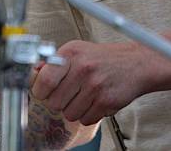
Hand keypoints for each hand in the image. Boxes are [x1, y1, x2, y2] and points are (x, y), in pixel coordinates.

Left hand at [30, 39, 146, 124]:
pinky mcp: (105, 100)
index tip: (45, 90)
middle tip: (72, 91)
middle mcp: (82, 67)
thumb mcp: (79, 50)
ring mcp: (94, 85)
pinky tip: (97, 100)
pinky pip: (85, 119)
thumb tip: (33, 73)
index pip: (44, 79)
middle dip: (61, 101)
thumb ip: (55, 62)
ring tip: (86, 94)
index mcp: (72, 52)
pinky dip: (90, 114)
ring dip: (76, 109)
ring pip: (69, 114)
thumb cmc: (105, 58)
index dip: (41, 90)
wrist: (136, 63)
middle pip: (54, 102)